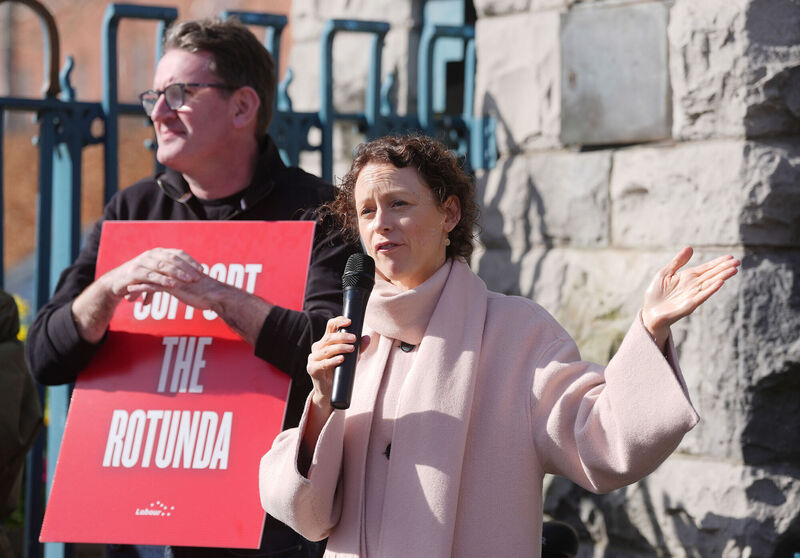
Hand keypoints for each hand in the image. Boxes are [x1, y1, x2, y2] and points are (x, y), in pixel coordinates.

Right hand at [72, 248, 204, 342]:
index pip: (178, 254)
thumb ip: (171, 274)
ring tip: (188, 280)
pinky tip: (172, 285)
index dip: (191, 261)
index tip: (202, 270)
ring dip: (177, 273)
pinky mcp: (134, 272)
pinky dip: (162, 280)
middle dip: (187, 268)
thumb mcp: (157, 274)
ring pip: (163, 266)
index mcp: (159, 253)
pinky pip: (151, 276)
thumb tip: (192, 278)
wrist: (116, 283)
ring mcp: (142, 262)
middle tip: (197, 277)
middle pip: (173, 259)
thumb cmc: (141, 279)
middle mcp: (151, 255)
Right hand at [307, 316, 356, 406]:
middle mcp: (318, 347)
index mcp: (326, 341)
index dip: (338, 321)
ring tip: (351, 349)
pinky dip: (333, 360)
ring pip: (326, 349)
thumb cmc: (340, 371)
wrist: (329, 391)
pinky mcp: (312, 368)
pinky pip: (323, 363)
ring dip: (340, 348)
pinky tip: (341, 359)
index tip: (349, 321)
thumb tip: (367, 337)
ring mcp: (313, 358)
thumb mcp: (351, 358)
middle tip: (354, 339)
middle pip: (329, 337)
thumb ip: (358, 348)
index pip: (330, 326)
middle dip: (343, 337)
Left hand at [642, 247, 739, 347]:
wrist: (649, 312)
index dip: (718, 262)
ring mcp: (693, 295)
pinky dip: (711, 289)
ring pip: (710, 284)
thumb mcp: (665, 273)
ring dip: (722, 277)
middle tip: (738, 262)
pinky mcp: (689, 304)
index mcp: (688, 277)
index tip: (730, 257)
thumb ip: (678, 261)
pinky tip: (720, 282)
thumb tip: (690, 248)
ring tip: (734, 270)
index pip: (706, 268)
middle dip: (724, 268)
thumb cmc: (656, 293)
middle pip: (712, 275)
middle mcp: (693, 285)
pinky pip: (702, 295)